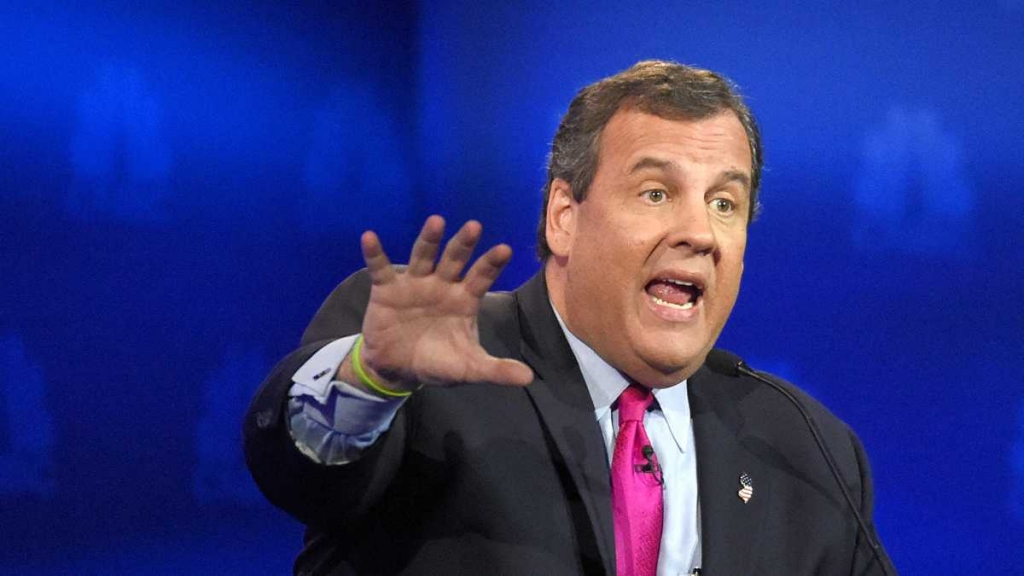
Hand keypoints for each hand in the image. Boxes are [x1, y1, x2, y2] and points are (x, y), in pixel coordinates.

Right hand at [342, 215, 533, 393]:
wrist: (399, 370)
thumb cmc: (439, 362)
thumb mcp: (468, 368)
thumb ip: (496, 370)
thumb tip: (528, 378)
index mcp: (465, 299)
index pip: (481, 277)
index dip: (491, 263)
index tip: (505, 249)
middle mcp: (442, 285)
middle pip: (455, 259)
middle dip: (463, 244)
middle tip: (474, 226)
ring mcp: (415, 283)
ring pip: (422, 256)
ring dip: (428, 240)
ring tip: (436, 221)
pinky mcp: (387, 289)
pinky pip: (380, 268)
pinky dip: (375, 254)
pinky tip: (369, 237)